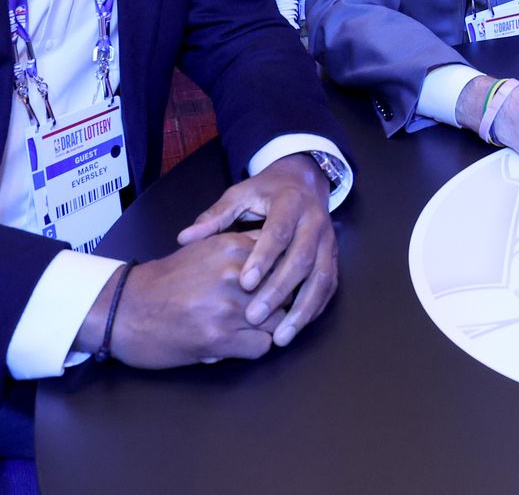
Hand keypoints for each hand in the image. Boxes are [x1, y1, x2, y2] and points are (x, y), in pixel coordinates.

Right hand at [97, 231, 268, 367]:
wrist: (124, 309)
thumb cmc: (164, 281)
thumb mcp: (203, 250)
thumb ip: (240, 250)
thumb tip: (277, 258)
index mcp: (232, 246)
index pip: (282, 258)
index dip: (283, 274)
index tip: (278, 283)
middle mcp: (235, 274)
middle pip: (286, 290)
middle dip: (279, 302)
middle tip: (264, 310)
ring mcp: (230, 307)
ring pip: (278, 319)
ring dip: (268, 326)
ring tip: (249, 328)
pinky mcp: (221, 338)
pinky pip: (263, 346)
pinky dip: (253, 347)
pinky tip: (237, 343)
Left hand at [177, 154, 336, 347]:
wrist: (303, 181)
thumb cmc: (265, 193)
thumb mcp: (239, 196)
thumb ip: (214, 217)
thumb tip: (184, 238)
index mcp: (290, 203)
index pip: (278, 233)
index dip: (262, 258)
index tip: (243, 283)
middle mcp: (315, 222)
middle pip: (302, 259)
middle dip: (279, 290)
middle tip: (254, 316)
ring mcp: (328, 241)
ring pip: (321, 278)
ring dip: (302, 310)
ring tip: (281, 337)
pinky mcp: (333, 258)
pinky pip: (329, 287)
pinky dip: (315, 309)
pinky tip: (297, 327)